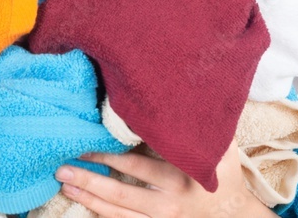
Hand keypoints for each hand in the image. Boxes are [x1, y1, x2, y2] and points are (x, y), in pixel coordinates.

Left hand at [54, 140, 275, 217]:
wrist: (233, 213)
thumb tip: (182, 91)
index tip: (90, 140)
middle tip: (63, 164)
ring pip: (118, 211)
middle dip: (92, 177)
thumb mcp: (221, 147)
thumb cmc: (224, 173)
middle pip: (123, 191)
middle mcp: (168, 204)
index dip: (112, 155)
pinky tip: (79, 197)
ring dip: (89, 196)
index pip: (140, 164)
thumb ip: (199, 125)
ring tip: (64, 180)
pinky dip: (99, 210)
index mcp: (181, 179)